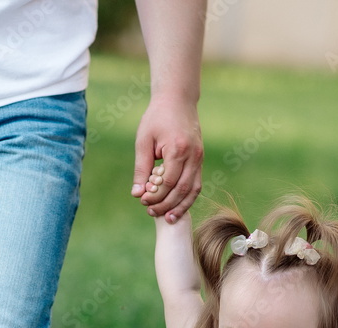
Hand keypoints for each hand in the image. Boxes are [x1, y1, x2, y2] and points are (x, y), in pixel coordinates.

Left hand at [132, 96, 201, 221]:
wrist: (178, 100)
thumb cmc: (157, 118)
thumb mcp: (144, 141)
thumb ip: (141, 168)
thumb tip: (137, 194)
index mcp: (178, 149)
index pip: (168, 182)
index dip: (155, 195)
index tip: (143, 201)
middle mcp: (193, 156)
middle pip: (181, 190)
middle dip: (166, 204)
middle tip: (150, 212)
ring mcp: (199, 158)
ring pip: (193, 190)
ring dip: (180, 206)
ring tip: (167, 218)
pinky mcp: (200, 160)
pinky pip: (196, 184)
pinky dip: (187, 198)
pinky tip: (176, 207)